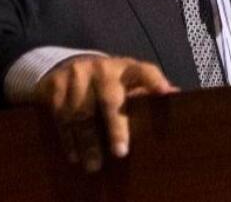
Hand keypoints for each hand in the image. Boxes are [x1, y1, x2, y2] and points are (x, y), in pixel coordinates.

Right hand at [34, 55, 177, 172]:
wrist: (67, 65)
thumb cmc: (108, 81)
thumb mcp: (127, 81)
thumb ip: (146, 89)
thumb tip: (175, 95)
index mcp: (126, 68)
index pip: (143, 71)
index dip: (153, 80)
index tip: (164, 93)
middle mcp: (102, 69)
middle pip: (110, 99)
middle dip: (115, 128)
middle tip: (121, 153)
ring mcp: (77, 74)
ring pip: (82, 112)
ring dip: (88, 142)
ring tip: (94, 165)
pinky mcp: (55, 84)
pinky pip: (60, 115)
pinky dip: (68, 138)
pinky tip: (75, 155)